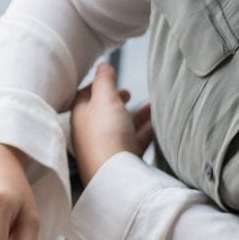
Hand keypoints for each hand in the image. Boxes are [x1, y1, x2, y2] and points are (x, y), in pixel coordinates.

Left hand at [71, 62, 152, 185]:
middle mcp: (89, 134)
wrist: (115, 174)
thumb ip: (104, 80)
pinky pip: (134, 141)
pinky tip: (158, 123)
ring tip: (151, 105)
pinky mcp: (121, 160)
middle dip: (117, 100)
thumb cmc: (106, 134)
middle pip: (102, 112)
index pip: (83, 96)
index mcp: (80, 117)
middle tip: (128, 93)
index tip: (111, 77)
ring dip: (136, 114)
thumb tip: (102, 65)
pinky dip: (145, 130)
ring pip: (121, 126)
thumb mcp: (105, 98)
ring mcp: (105, 147)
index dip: (96, 84)